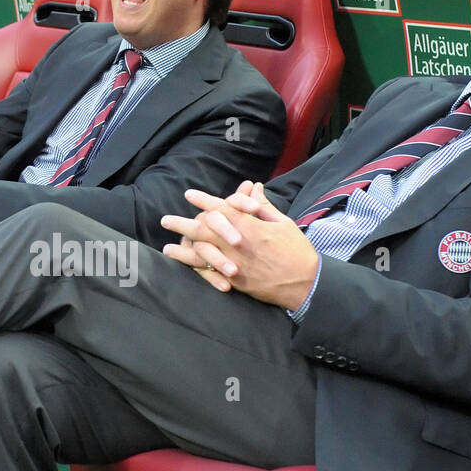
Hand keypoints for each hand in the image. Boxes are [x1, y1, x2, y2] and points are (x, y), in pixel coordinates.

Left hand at [160, 182, 318, 308]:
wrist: (306, 283)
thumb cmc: (297, 250)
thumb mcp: (283, 222)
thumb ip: (263, 206)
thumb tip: (253, 188)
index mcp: (250, 227)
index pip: (221, 209)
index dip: (204, 200)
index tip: (189, 195)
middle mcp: (238, 244)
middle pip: (204, 230)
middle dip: (182, 224)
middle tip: (165, 220)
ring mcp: (235, 264)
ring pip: (202, 253)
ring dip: (182, 249)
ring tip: (166, 247)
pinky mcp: (236, 281)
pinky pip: (210, 273)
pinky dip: (194, 268)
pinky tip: (184, 267)